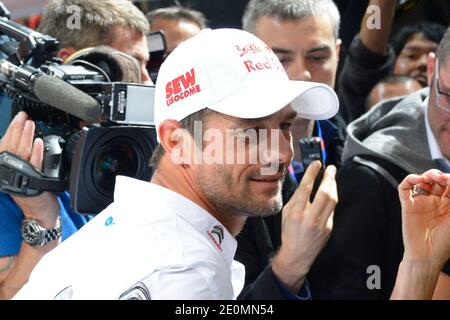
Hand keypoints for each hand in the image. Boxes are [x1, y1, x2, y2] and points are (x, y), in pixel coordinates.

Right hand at [0, 112, 59, 227]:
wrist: (39, 213)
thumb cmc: (31, 192)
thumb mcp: (24, 172)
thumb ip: (22, 158)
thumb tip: (24, 138)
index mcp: (6, 168)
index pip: (5, 145)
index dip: (11, 130)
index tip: (18, 117)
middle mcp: (10, 172)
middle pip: (11, 146)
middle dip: (17, 129)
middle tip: (23, 116)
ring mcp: (21, 177)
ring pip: (22, 153)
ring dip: (25, 137)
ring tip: (30, 124)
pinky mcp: (33, 183)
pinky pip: (34, 165)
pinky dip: (36, 153)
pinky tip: (38, 143)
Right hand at [272, 161, 336, 291]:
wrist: (296, 255)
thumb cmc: (288, 232)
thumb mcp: (286, 213)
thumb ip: (296, 198)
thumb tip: (305, 183)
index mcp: (296, 213)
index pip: (306, 188)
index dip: (312, 174)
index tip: (316, 164)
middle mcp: (309, 218)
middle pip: (324, 193)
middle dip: (329, 178)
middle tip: (331, 168)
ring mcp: (321, 224)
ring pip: (332, 200)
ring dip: (333, 186)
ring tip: (332, 177)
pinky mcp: (329, 228)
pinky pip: (332, 209)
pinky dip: (331, 198)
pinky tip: (330, 192)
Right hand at [398, 169, 449, 266]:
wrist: (427, 255)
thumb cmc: (445, 242)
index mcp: (449, 206)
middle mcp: (435, 203)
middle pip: (437, 181)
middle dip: (440, 175)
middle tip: (442, 178)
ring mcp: (421, 203)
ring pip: (422, 181)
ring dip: (427, 175)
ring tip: (431, 178)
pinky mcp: (407, 205)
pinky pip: (405, 188)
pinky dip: (410, 179)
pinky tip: (418, 180)